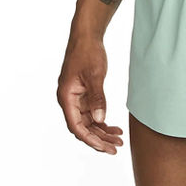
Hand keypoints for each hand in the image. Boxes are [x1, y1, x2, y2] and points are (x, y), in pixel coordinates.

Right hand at [57, 37, 123, 153]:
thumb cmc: (88, 52)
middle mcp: (69, 101)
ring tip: (119, 140)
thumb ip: (97, 98)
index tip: (104, 147)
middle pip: (83, 129)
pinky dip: (103, 123)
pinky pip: (93, 116)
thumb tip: (100, 120)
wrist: (87, 37)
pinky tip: (115, 129)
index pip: (76, 126)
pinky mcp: (84, 97)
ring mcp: (76, 100)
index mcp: (66, 97)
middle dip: (99, 140)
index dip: (90, 139)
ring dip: (103, 133)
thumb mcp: (95, 76)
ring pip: (89, 124)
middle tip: (116, 148)